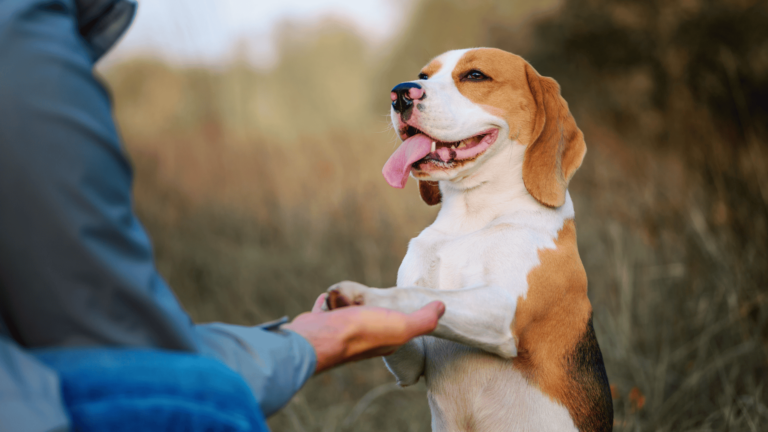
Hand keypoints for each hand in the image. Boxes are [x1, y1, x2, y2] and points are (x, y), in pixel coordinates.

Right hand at [283, 293, 444, 372]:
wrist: (320, 337)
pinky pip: (325, 310)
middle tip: (374, 297)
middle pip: (370, 320)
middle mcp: (362, 339)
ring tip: (350, 295)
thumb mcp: (402, 326)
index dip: (402, 317)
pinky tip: (328, 297)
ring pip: (347, 314)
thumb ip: (423, 320)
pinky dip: (327, 303)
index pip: (398, 328)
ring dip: (349, 304)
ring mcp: (339, 331)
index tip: (404, 305)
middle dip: (373, 308)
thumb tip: (442, 307)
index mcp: (385, 341)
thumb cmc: (362, 332)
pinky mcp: (320, 323)